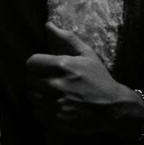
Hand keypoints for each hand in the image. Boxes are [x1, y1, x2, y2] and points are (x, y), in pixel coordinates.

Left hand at [26, 22, 143, 139]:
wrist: (113, 107)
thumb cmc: (99, 78)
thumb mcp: (87, 54)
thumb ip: (66, 38)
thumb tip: (48, 24)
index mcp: (62, 66)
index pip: (31, 63)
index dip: (36, 65)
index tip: (44, 68)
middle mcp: (57, 84)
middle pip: (30, 80)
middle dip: (38, 79)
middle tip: (51, 82)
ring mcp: (56, 104)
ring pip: (32, 97)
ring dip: (39, 95)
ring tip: (53, 95)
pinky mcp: (57, 120)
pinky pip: (37, 113)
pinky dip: (43, 110)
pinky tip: (55, 106)